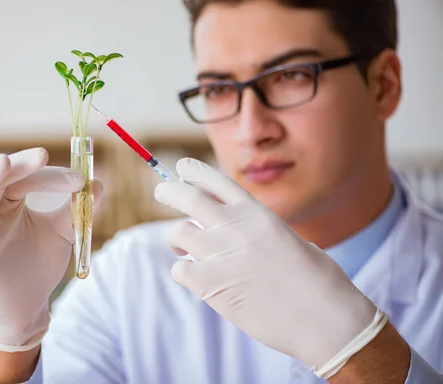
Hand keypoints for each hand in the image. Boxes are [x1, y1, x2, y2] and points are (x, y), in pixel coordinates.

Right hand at [0, 148, 102, 352]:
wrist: (27, 306)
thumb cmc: (40, 266)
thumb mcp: (63, 233)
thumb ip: (78, 210)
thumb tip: (99, 184)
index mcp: (11, 200)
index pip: (27, 176)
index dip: (51, 174)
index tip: (80, 179)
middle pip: (1, 177)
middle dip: (20, 165)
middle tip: (42, 155)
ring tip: (5, 162)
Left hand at [154, 158, 387, 377]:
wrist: (325, 319)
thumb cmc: (317, 282)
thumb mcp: (288, 239)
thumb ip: (256, 231)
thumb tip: (228, 232)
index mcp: (257, 213)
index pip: (216, 181)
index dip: (194, 171)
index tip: (181, 168)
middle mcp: (234, 225)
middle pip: (186, 196)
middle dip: (169, 191)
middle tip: (162, 191)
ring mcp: (219, 253)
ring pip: (177, 232)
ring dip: (176, 238)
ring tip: (181, 247)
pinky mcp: (210, 284)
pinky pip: (180, 269)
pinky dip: (184, 272)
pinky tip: (197, 280)